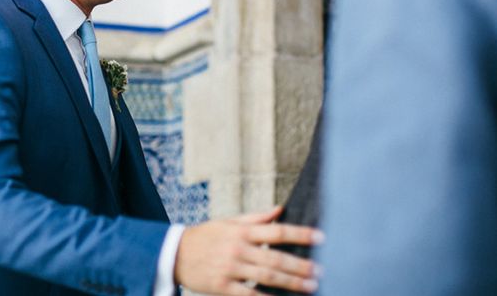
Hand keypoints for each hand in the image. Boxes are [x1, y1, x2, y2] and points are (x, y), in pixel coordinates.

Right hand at [174, 206, 322, 295]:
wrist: (175, 253)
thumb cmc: (205, 236)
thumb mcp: (228, 221)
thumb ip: (256, 217)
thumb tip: (280, 209)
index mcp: (241, 230)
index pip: (277, 230)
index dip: (300, 233)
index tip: (321, 237)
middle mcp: (238, 248)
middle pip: (276, 257)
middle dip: (301, 265)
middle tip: (321, 270)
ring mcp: (231, 268)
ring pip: (267, 277)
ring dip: (292, 283)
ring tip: (311, 287)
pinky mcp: (222, 287)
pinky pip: (249, 295)